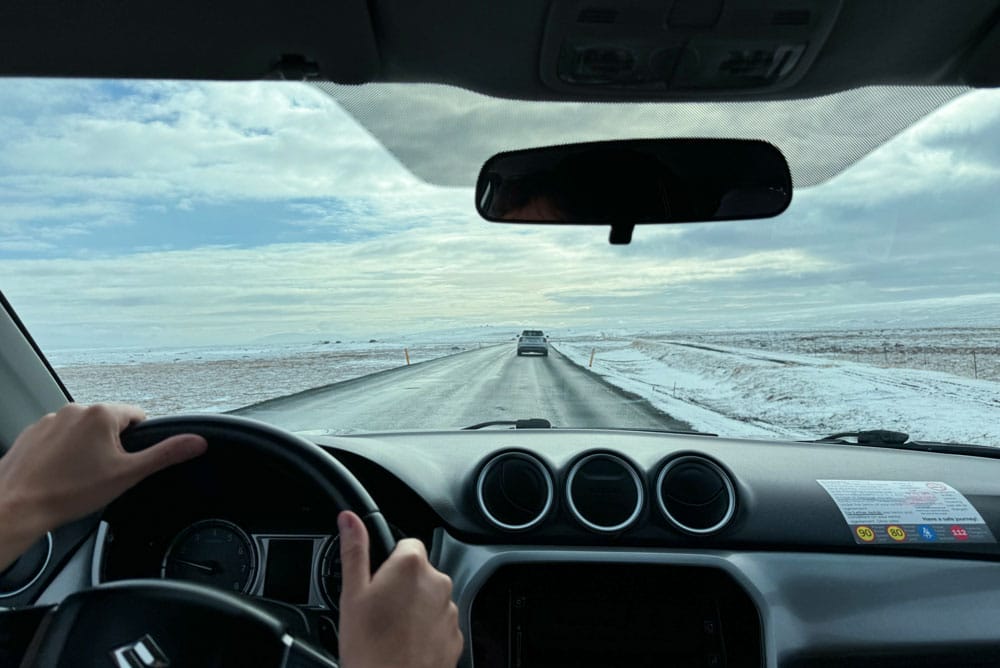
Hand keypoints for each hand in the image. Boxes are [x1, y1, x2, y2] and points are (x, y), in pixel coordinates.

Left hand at [0, 403, 206, 569]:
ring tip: (77, 478)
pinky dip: (62, 454)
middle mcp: (75, 409)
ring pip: (83, 432)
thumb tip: (197, 441)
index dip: (138, 443)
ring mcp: (49, 419)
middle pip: (109, 424)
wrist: (17, 507)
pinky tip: (59, 476)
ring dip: (86, 450)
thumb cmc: (68, 493)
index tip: (125, 463)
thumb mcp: (128, 475)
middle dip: (111, 447)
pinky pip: (58, 438)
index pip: (138, 417)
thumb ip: (166, 454)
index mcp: (102, 414)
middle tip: (101, 475)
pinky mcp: (31, 433)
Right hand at [337, 510, 462, 667]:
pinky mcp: (455, 636)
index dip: (389, 560)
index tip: (377, 581)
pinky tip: (405, 644)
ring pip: (430, 598)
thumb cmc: (369, 648)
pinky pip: (439, 623)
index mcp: (411, 566)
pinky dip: (426, 630)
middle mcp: (438, 583)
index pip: (407, 544)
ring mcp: (449, 611)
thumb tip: (350, 519)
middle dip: (402, 585)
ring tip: (390, 631)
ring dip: (414, 608)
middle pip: (419, 572)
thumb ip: (355, 550)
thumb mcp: (352, 594)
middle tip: (378, 610)